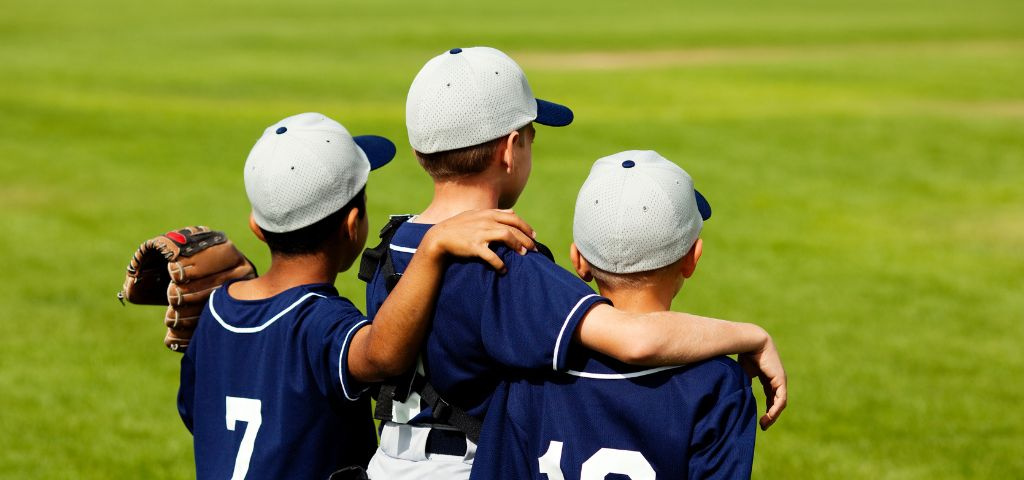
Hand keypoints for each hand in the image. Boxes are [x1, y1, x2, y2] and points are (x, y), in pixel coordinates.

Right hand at [421, 209, 536, 272]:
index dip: (526, 227)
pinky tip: (504, 269)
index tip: (533, 235)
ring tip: (524, 255)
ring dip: (518, 246)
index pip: (513, 218)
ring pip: (506, 237)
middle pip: (513, 228)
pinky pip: (491, 255)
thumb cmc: (458, 227)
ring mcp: (480, 233)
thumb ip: (495, 213)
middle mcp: (486, 221)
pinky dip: (499, 263)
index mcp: (488, 214)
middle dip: (526, 238)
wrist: (439, 238)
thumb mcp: (476, 214)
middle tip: (535, 249)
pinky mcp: (474, 246)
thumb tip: (512, 211)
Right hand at [738, 333, 786, 429]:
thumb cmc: (745, 353)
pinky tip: (769, 416)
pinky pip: (780, 399)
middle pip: (775, 401)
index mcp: (768, 377)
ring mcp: (780, 380)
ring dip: (773, 415)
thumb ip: (743, 384)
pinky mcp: (780, 380)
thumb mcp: (743, 373)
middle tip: (762, 425)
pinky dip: (775, 409)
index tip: (759, 419)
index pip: (770, 396)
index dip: (766, 408)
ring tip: (764, 424)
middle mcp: (776, 379)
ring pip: (779, 403)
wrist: (751, 341)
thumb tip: (735, 396)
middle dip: (770, 415)